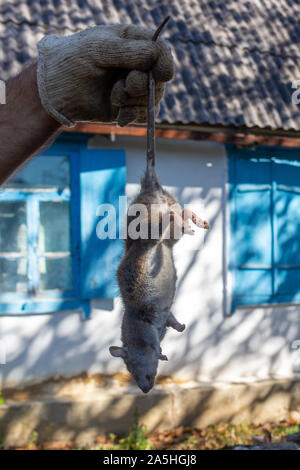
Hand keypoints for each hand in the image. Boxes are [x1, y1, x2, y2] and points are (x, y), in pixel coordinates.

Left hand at [37, 24, 173, 126]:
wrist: (56, 91)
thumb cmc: (73, 61)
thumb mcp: (99, 49)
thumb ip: (129, 51)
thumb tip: (156, 56)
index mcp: (133, 42)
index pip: (161, 50)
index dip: (164, 63)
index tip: (161, 74)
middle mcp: (138, 65)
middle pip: (160, 77)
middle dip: (144, 84)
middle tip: (126, 86)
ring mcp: (135, 88)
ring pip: (154, 98)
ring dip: (135, 101)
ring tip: (114, 98)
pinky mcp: (129, 108)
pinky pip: (145, 116)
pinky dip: (133, 116)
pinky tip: (119, 116)